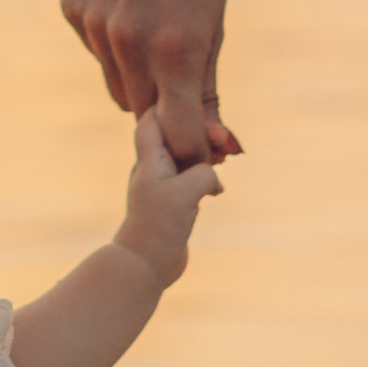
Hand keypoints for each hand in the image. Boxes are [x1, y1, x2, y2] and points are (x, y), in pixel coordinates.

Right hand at [60, 0, 241, 168]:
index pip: (179, 135)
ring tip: (158, 28)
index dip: (195, 150)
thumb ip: (211, 93)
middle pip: (144, 114)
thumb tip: (225, 150)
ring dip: (138, 77)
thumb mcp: (215, 25)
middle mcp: (129, 41)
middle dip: (167, 110)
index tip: (208, 152)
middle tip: (185, 79)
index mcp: (177, 49)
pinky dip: (114, 44)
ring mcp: (94, 24)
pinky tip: (130, 3)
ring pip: (118, 87)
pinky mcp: (72, 6)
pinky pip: (96, 52)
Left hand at [115, 105, 224, 282]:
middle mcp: (152, 171)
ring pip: (183, 162)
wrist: (144, 265)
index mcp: (149, 160)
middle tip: (219, 132)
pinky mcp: (171, 207)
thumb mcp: (186, 191)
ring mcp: (161, 189)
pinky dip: (203, 181)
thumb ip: (204, 172)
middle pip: (170, 139)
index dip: (166, 107)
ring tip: (223, 157)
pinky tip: (217, 191)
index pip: (150, 121)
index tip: (190, 101)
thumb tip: (215, 181)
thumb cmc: (158, 225)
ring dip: (202, 158)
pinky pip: (188, 183)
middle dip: (193, 133)